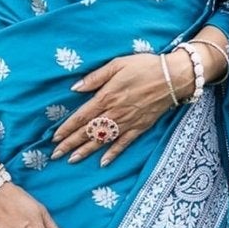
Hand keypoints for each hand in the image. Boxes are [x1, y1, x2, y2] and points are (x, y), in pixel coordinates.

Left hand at [52, 51, 181, 166]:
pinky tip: (103, 162)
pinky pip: (124, 143)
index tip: (54, 138)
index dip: (67, 128)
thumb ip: (95, 77)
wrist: (174, 77)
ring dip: (86, 151)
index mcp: (106, 97)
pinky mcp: (140, 127)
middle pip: (88, 132)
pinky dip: (113, 154)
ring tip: (72, 160)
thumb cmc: (145, 66)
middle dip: (70, 144)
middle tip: (55, 155)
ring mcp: (127, 122)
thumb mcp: (117, 64)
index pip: (81, 117)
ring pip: (102, 140)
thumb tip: (75, 88)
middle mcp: (115, 113)